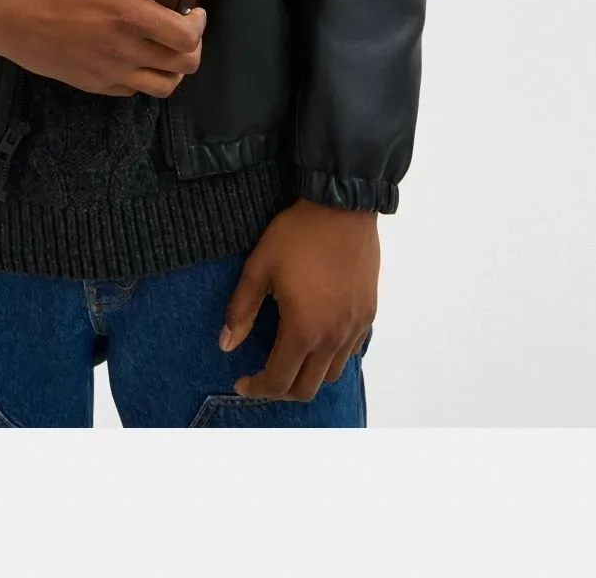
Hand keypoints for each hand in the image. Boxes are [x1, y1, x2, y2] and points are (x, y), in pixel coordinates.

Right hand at [0, 0, 205, 96]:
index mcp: (125, 14)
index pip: (186, 37)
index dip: (200, 24)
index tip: (194, 8)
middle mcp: (121, 49)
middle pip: (184, 66)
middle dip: (193, 45)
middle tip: (183, 24)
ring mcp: (106, 72)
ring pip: (163, 87)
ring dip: (174, 68)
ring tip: (164, 45)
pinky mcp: (90, 83)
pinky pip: (133, 91)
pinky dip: (144, 76)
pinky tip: (134, 54)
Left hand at [219, 199, 378, 400]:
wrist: (342, 207)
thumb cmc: (297, 236)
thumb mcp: (259, 267)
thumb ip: (242, 309)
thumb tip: (226, 345)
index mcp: (304, 330)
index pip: (279, 381)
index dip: (257, 388)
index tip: (241, 382)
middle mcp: (333, 338)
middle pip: (308, 388)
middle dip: (281, 389)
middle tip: (262, 375)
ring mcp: (355, 327)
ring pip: (332, 372)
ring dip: (308, 374)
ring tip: (290, 357)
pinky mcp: (369, 313)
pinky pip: (350, 350)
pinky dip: (331, 356)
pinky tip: (318, 337)